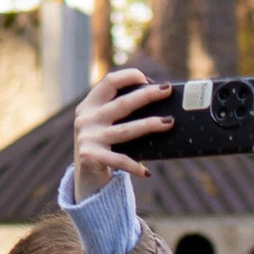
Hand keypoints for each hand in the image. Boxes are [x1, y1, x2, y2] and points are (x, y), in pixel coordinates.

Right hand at [72, 67, 172, 201]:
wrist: (84, 176)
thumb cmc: (104, 146)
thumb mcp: (104, 124)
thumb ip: (120, 113)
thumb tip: (159, 106)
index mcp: (89, 104)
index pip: (110, 82)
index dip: (129, 77)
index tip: (148, 80)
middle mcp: (87, 119)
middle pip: (122, 104)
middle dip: (147, 95)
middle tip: (167, 90)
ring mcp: (88, 138)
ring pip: (126, 130)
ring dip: (149, 125)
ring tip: (169, 122)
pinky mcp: (91, 157)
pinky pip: (119, 160)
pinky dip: (134, 166)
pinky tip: (146, 172)